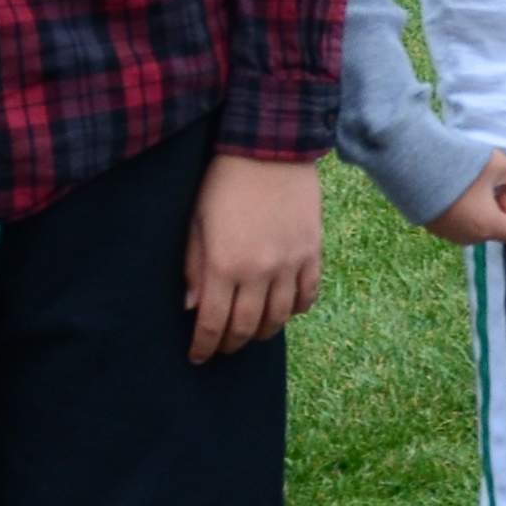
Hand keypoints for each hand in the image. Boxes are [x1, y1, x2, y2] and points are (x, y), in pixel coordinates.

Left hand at [183, 154, 325, 361]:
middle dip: (231, 344)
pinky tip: (285, 311)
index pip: (213, 322)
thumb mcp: (196, 223)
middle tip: (221, 348)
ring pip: (280, 317)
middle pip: (247, 326)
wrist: (269, 149)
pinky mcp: (312, 252)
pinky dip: (296, 309)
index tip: (198, 356)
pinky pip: (308, 294)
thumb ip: (194, 267)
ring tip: (251, 333)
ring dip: (263, 331)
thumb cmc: (222, 183)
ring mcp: (290, 264)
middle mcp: (259, 272)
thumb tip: (193, 307)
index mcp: (224, 266)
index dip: (205, 345)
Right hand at [429, 150, 505, 247]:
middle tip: (484, 182)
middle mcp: (469, 238)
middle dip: (497, 206)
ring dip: (478, 207)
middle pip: (495, 228)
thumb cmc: (463, 166)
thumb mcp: (501, 166)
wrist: (412, 162)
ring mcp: (447, 234)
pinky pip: (455, 222)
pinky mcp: (430, 226)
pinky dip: (459, 208)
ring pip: (475, 225)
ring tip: (465, 183)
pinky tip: (449, 186)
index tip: (503, 190)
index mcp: (488, 228)